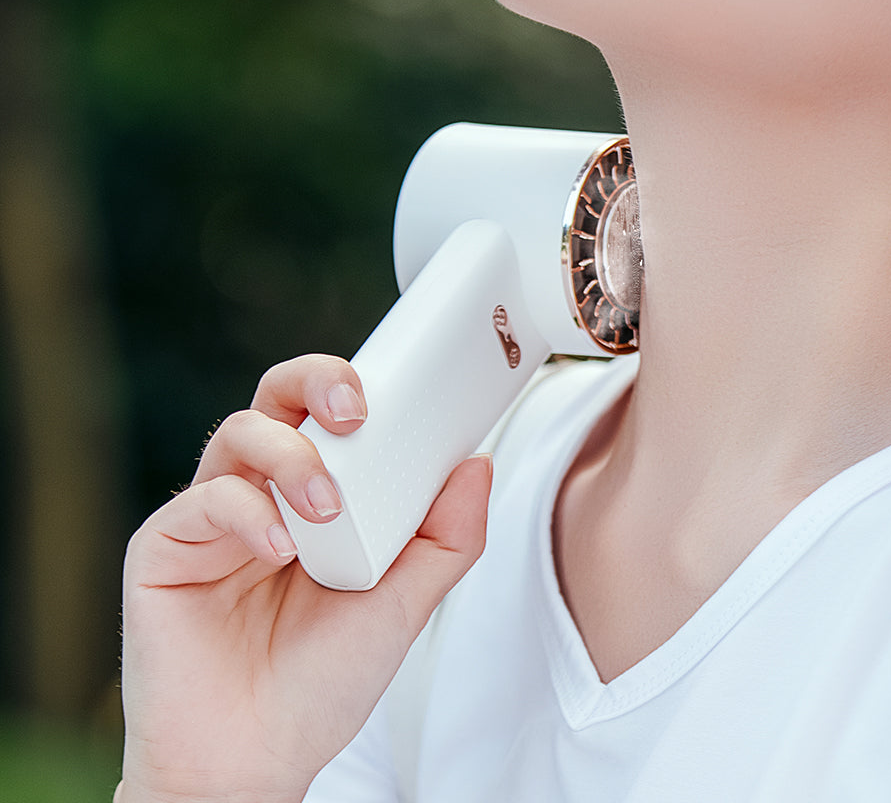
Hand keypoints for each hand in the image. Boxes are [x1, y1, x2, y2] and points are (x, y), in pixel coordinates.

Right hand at [117, 354, 491, 802]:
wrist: (255, 759)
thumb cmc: (325, 680)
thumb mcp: (404, 603)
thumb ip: (446, 537)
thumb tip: (476, 464)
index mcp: (312, 494)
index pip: (328, 413)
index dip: (356, 388)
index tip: (402, 399)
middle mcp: (260, 492)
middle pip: (277, 395)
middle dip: (317, 380)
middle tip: (355, 412)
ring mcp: (211, 516)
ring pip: (240, 432)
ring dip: (292, 456)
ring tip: (325, 508)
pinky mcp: (165, 547)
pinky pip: (203, 499)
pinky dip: (246, 513)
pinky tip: (279, 551)